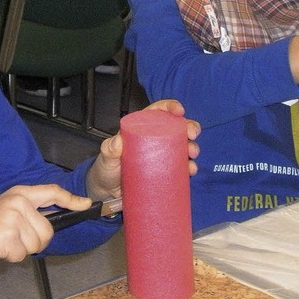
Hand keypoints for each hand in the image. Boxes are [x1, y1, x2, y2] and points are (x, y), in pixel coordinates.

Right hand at [0, 185, 90, 269]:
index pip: (52, 192)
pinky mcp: (8, 236)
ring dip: (22, 250)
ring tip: (4, 242)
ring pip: (37, 244)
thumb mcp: (5, 209)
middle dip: (36, 241)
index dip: (71, 199)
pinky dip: (12, 257)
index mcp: (19, 193)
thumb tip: (52, 221)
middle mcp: (18, 202)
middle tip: (14, 240)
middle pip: (48, 230)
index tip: (86, 204)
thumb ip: (28, 212)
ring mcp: (13, 218)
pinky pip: (23, 254)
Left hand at [86, 99, 200, 200]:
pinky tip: (191, 170)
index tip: (180, 111)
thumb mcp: (106, 156)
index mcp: (141, 127)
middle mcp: (154, 138)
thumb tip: (118, 142)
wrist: (108, 191)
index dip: (171, 107)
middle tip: (191, 135)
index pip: (158, 111)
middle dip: (189, 127)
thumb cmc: (107, 168)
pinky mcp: (165, 171)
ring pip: (182, 146)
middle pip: (176, 127)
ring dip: (192, 147)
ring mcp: (161, 155)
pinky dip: (189, 167)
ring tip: (192, 154)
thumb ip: (109, 149)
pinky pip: (181, 167)